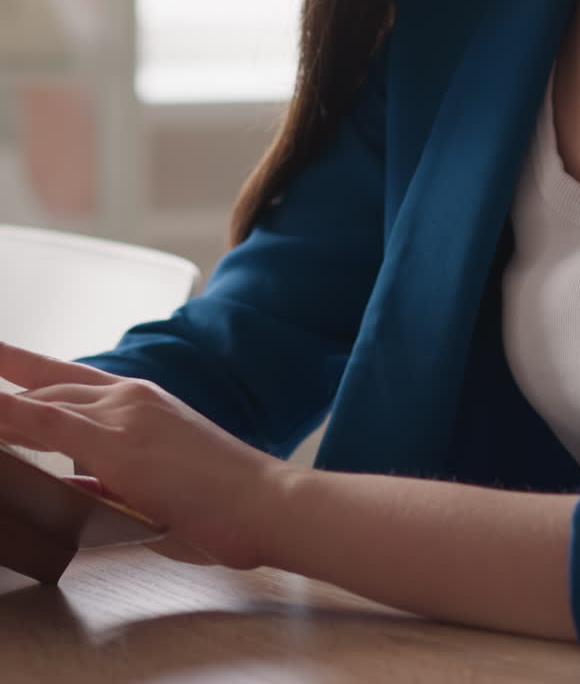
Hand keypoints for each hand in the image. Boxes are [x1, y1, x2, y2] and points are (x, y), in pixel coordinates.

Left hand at [0, 342, 288, 568]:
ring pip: (43, 399)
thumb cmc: (219, 503)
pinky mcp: (119, 443)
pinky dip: (12, 416)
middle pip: (46, 384)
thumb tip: (64, 486)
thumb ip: (103, 481)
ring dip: (3, 403)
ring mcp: (124, 415)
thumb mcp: (150, 486)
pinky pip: (49, 423)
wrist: (265, 502)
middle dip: (3, 385)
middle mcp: (129, 397)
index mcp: (138, 403)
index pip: (63, 377)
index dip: (19, 365)